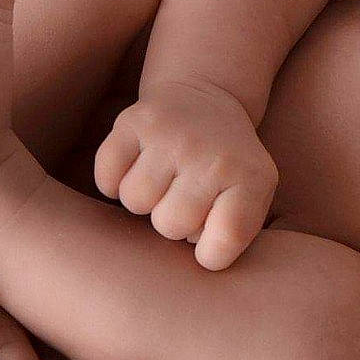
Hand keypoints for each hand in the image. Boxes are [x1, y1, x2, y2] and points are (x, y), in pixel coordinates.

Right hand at [95, 77, 279, 270]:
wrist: (206, 95)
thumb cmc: (227, 162)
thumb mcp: (252, 194)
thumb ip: (234, 232)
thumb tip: (200, 263)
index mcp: (250, 177)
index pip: (224, 242)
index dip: (210, 253)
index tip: (209, 238)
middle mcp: (212, 155)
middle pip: (170, 225)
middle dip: (172, 221)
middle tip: (184, 197)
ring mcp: (172, 135)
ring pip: (135, 201)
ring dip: (144, 200)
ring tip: (163, 180)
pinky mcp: (133, 122)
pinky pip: (107, 178)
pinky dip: (114, 180)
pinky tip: (137, 166)